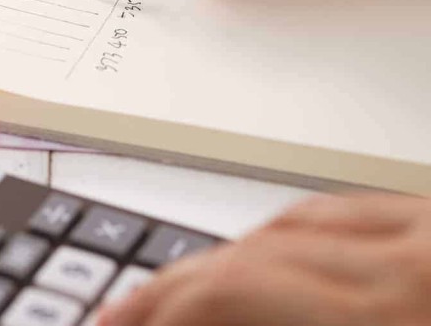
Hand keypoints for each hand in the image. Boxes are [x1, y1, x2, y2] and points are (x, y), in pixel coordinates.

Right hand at [97, 193, 430, 325]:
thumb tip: (183, 319)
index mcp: (389, 321)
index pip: (232, 290)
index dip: (162, 308)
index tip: (124, 324)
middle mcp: (413, 268)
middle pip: (250, 252)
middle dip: (173, 287)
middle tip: (124, 313)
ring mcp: (429, 235)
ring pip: (288, 223)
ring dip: (223, 260)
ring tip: (178, 290)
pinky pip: (342, 210)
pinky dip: (286, 235)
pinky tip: (257, 255)